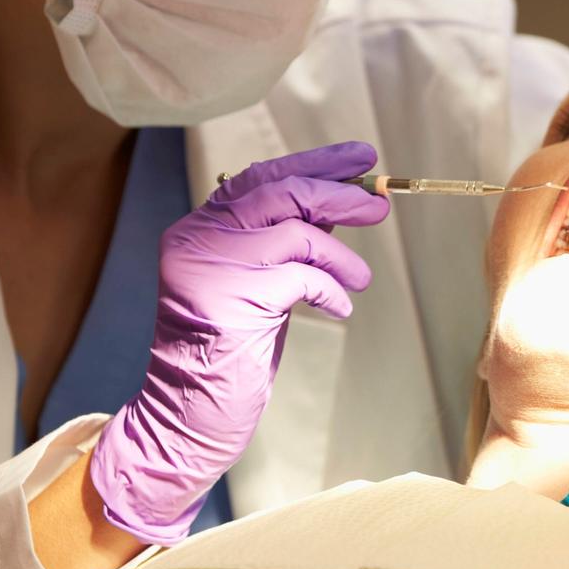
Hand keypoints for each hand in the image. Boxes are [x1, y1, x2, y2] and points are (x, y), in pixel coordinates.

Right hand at [89, 141, 389, 543]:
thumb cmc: (231, 346)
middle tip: (379, 206)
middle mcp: (200, 237)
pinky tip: (341, 308)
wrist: (189, 411)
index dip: (315, 161)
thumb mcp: (261, 279)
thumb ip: (289, 238)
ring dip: (342, 254)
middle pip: (280, 192)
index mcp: (200, 227)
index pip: (260, 176)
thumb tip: (344, 199)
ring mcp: (212, 266)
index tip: (361, 158)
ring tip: (361, 279)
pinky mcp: (231, 299)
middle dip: (339, 194)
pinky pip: (302, 277)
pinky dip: (332, 289)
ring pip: (297, 231)